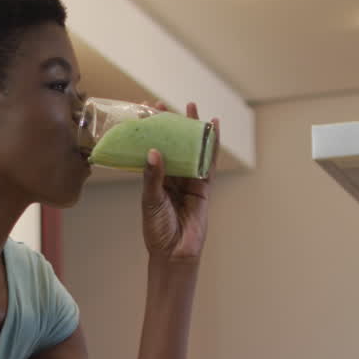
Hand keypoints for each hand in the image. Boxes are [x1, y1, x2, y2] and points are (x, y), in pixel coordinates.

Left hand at [140, 102, 218, 263]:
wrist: (174, 254)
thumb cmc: (158, 230)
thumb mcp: (150, 201)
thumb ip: (153, 177)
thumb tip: (154, 152)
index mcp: (154, 180)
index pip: (151, 150)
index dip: (149, 133)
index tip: (144, 113)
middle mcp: (171, 178)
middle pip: (172, 146)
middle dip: (170, 126)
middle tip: (165, 104)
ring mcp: (188, 181)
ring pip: (191, 150)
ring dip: (192, 130)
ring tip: (191, 107)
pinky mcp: (204, 187)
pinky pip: (209, 162)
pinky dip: (212, 146)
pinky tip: (214, 128)